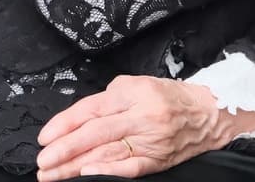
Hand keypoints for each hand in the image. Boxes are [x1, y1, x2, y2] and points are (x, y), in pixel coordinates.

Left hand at [35, 75, 254, 180]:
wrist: (212, 113)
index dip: (66, 123)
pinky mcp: (158, 160)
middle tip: (42, 161)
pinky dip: (107, 172)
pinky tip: (87, 176)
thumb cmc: (172, 97)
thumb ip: (112, 97)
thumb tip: (80, 116)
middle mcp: (144, 115)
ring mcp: (152, 140)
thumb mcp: (142, 83)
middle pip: (97, 133)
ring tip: (52, 174)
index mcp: (137, 92)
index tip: (45, 137)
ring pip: (107, 154)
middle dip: (65, 149)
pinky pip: (129, 168)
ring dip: (75, 167)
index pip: (94, 108)